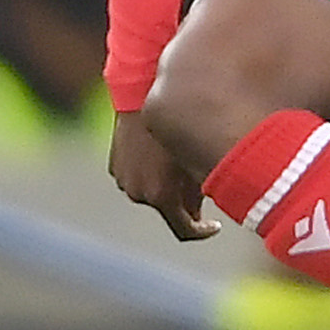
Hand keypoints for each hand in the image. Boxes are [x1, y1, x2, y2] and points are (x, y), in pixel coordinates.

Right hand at [109, 107, 219, 239]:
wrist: (142, 98)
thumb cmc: (178, 126)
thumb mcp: (197, 159)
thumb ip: (202, 191)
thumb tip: (205, 209)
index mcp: (161, 196)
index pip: (185, 230)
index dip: (202, 232)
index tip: (215, 226)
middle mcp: (139, 194)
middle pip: (168, 209)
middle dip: (186, 202)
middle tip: (202, 183)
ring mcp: (124, 180)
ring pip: (152, 192)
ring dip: (166, 186)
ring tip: (182, 160)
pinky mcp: (115, 167)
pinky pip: (138, 177)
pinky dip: (151, 173)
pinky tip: (162, 151)